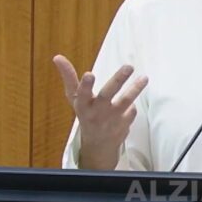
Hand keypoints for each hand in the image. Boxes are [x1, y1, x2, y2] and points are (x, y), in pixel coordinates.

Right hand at [53, 55, 147, 169]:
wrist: (98, 145)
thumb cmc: (85, 113)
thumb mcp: (74, 98)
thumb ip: (68, 77)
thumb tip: (57, 57)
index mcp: (82, 105)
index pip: (82, 94)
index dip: (85, 85)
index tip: (89, 74)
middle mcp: (96, 112)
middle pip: (107, 95)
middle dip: (118, 80)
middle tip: (129, 66)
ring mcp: (111, 119)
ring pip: (125, 101)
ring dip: (135, 89)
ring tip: (145, 78)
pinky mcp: (124, 125)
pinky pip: (132, 110)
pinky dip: (131, 106)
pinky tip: (128, 105)